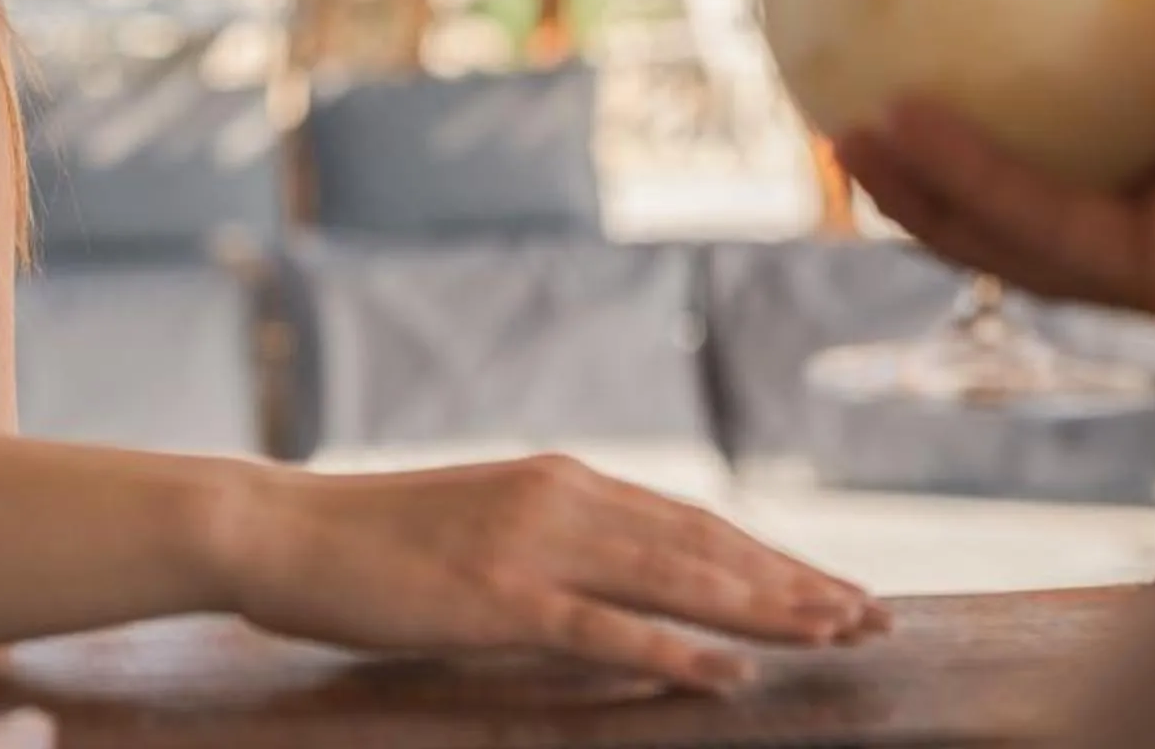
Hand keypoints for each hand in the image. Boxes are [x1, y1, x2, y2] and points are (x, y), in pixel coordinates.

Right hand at [209, 454, 887, 691]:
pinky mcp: (498, 597)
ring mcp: (532, 546)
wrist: (281, 530)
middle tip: (873, 618)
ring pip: (676, 578)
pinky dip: (675, 651)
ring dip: (764, 609)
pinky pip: (605, 628)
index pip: (693, 522)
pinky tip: (730, 674)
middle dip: (795, 583)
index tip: (837, 587)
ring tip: (835, 635)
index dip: (771, 558)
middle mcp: (563, 498)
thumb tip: (631, 592)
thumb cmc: (372, 544)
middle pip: (705, 545)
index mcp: (562, 481)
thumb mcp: (483, 530)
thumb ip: (557, 550)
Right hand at [837, 0, 1154, 361]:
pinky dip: (980, 195)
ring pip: (1029, 232)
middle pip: (1041, 190)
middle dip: (944, 161)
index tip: (931, 34)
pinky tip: (909, 134)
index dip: (1013, 92)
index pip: (1100, 122)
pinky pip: (1062, 244)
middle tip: (848, 100)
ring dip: (932, 190)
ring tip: (842, 133)